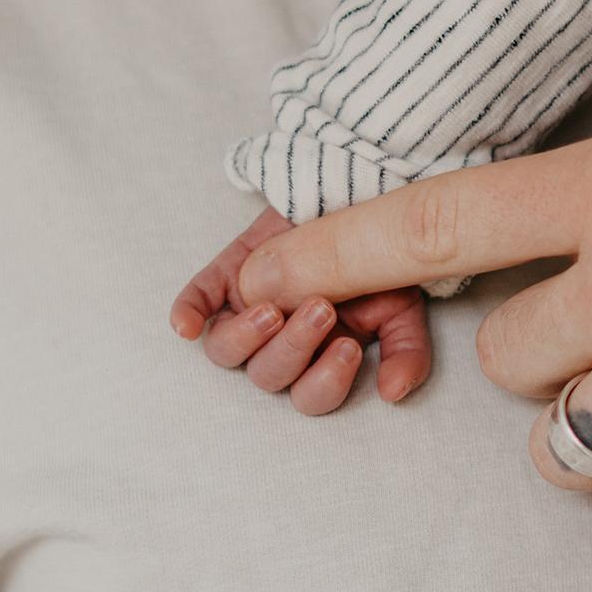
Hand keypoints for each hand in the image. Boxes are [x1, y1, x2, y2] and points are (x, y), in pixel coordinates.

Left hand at [170, 206, 432, 412]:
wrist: (360, 196)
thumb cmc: (377, 257)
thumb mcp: (403, 301)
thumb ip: (405, 349)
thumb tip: (392, 392)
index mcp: (322, 355)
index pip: (312, 394)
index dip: (324, 380)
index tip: (348, 345)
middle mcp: (279, 341)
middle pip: (269, 374)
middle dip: (294, 346)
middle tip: (321, 309)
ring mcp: (247, 310)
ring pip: (227, 350)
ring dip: (247, 337)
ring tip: (272, 310)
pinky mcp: (225, 276)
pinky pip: (195, 303)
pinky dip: (188, 313)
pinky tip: (187, 326)